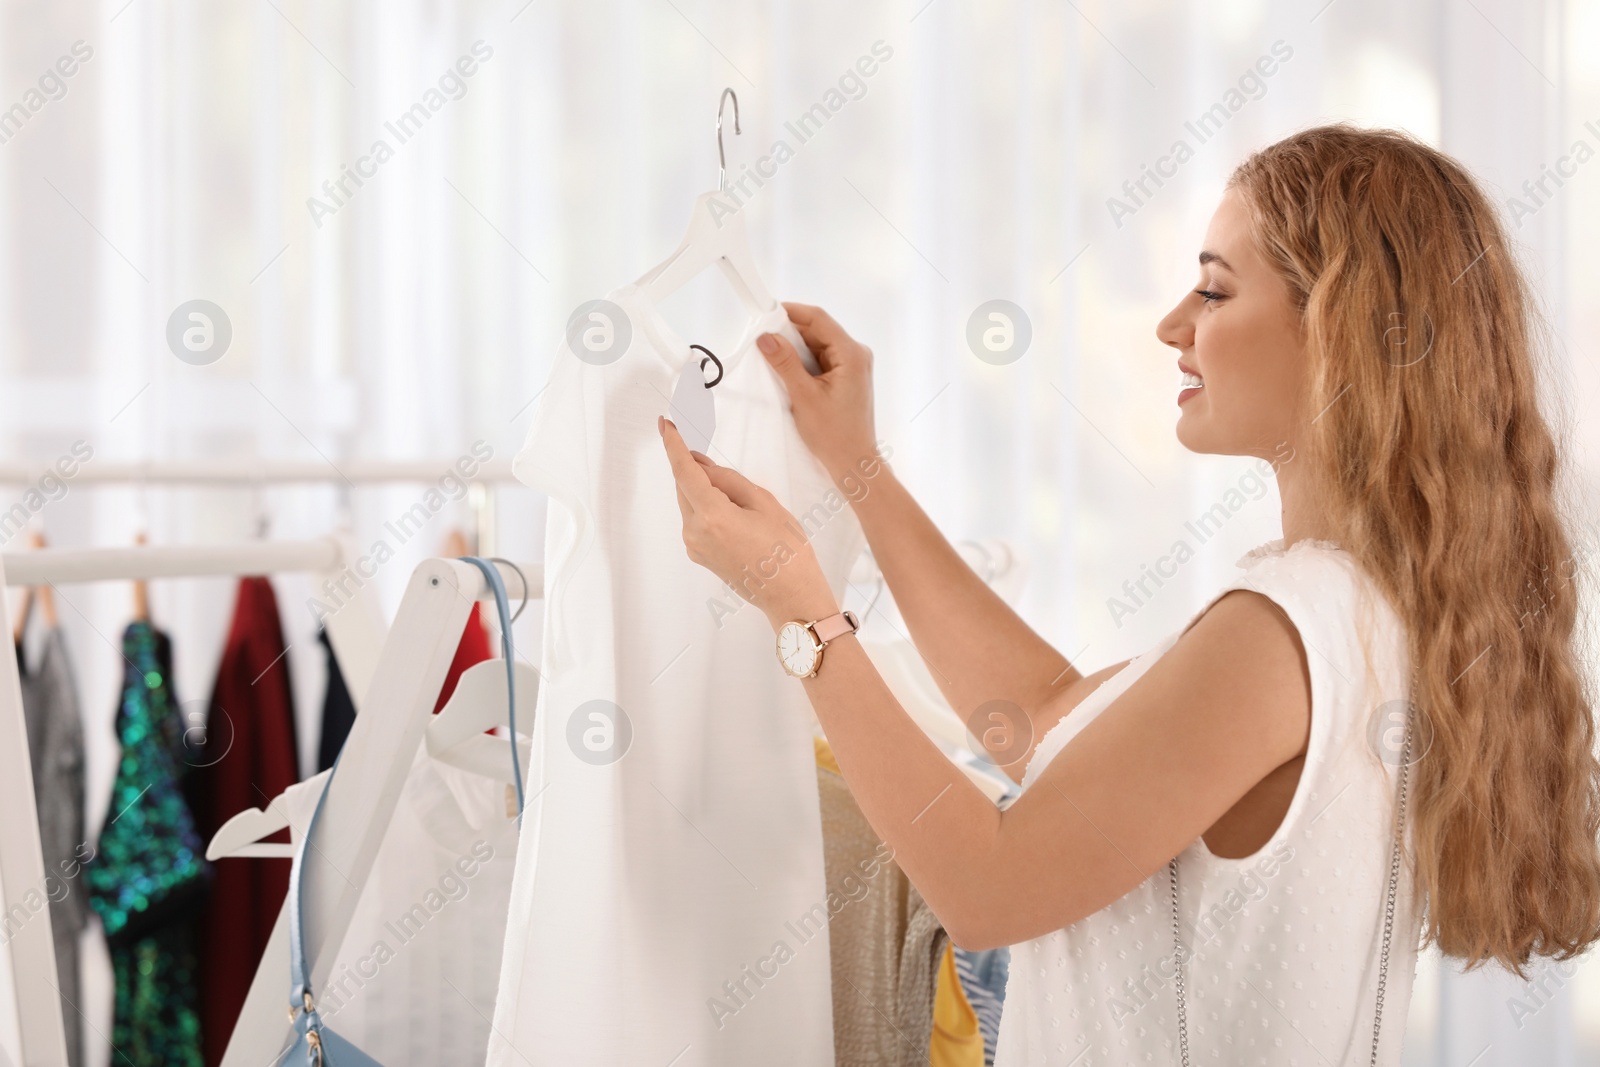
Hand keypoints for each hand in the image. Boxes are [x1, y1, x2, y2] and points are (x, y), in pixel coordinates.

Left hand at [658, 415, 838, 625]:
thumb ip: (727, 479)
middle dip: (700, 470)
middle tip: (728, 470)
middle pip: (686, 486)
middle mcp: (695, 533)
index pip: (684, 471)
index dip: (673, 444)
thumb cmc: (787, 551)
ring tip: (746, 507)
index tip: (665, 424)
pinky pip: (697, 520)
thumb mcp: (764, 503)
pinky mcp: (699, 555)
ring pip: (691, 502)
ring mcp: (695, 547)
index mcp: (713, 517)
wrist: (791, 596)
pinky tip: (738, 518)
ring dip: (707, 491)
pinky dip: (709, 508)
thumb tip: (699, 463)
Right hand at [759, 303, 880, 485]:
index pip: (818, 319)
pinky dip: (802, 361)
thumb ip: (785, 364)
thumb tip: (766, 338)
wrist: (854, 462)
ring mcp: (853, 365)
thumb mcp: (804, 396)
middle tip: (762, 337)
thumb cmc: (834, 435)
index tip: (765, 313)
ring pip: (817, 344)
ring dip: (794, 348)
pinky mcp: (846, 376)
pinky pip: (821, 359)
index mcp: (851, 354)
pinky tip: (785, 370)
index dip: (790, 312)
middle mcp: (856, 354)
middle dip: (789, 332)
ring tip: (770, 355)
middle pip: (818, 330)